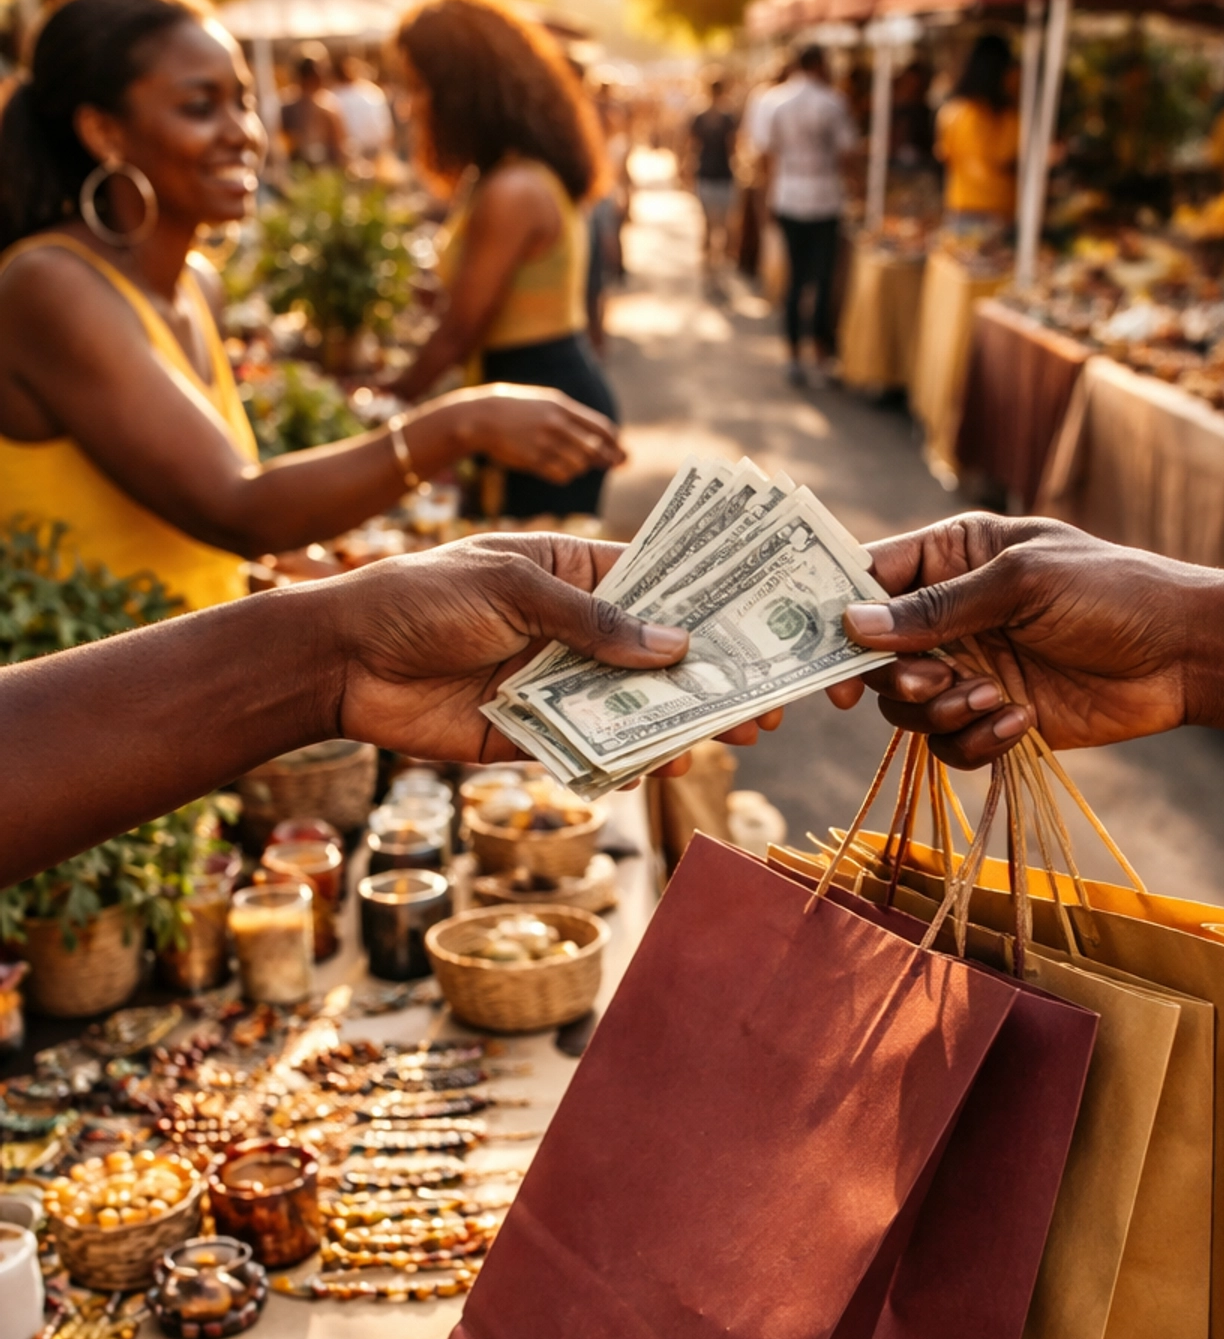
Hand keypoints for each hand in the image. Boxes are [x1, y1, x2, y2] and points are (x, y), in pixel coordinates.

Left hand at [320, 533, 779, 766]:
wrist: (341, 661)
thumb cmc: (421, 598)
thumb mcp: (512, 590)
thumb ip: (592, 622)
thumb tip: (675, 647)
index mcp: (569, 574)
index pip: (654, 586)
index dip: (709, 606)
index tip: (763, 624)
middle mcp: (570, 631)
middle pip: (654, 655)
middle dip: (712, 676)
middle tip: (767, 700)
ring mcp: (553, 685)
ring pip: (631, 708)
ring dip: (682, 722)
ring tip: (734, 736)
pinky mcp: (529, 736)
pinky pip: (590, 751)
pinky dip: (629, 761)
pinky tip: (667, 764)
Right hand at [464, 386, 626, 484]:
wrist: (482, 417)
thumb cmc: (518, 410)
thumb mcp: (546, 404)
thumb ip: (572, 419)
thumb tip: (600, 438)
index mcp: (561, 407)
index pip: (601, 428)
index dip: (615, 443)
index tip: (622, 452)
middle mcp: (556, 425)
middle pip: (594, 449)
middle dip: (607, 459)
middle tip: (613, 465)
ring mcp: (544, 443)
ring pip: (579, 465)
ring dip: (581, 467)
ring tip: (574, 462)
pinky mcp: (532, 460)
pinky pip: (560, 475)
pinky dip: (565, 475)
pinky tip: (560, 469)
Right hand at [833, 516, 1200, 766]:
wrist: (1184, 655)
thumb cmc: (1113, 593)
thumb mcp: (1023, 582)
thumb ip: (939, 607)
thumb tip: (854, 625)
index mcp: (953, 557)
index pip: (870, 579)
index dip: (839, 615)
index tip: (832, 655)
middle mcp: (951, 615)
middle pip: (877, 656)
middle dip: (898, 677)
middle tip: (936, 681)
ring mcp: (971, 667)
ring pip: (908, 708)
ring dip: (943, 712)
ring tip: (994, 698)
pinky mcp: (993, 717)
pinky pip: (948, 745)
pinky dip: (975, 741)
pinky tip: (1020, 722)